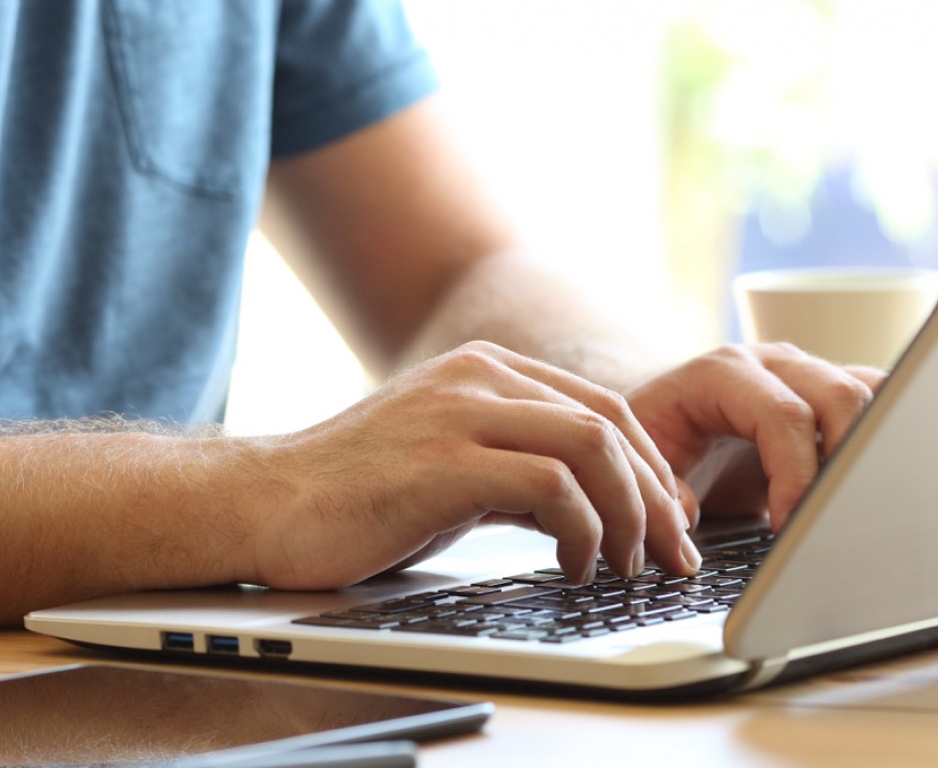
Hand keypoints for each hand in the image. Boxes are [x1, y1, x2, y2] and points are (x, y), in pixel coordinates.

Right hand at [247, 341, 697, 588]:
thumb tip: (595, 510)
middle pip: (610, 424)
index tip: (669, 520)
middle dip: (655, 495)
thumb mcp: (457, 468)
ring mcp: (461, 413)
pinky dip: (583, 531)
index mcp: (488, 370)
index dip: (650, 467)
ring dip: (628, 514)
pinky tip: (575, 566)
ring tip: (628, 565)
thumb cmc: (359, 495)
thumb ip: (522, 471)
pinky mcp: (444, 462)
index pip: (602, 409)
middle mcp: (481, 377)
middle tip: (673, 553)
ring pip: (591, 447)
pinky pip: (550, 488)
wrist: (264, 504)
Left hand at [626, 343, 885, 531]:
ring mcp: (807, 374)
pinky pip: (879, 401)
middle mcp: (773, 364)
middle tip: (829, 520)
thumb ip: (659, 491)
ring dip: (873, 449)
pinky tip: (874, 482)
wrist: (663, 419)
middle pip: (841, 395)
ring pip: (872, 393)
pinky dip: (886, 439)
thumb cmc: (653, 439)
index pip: (783, 415)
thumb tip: (685, 515)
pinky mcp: (830, 396)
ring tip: (853, 503)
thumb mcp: (639, 465)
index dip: (795, 476)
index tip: (788, 527)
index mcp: (723, 373)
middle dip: (846, 464)